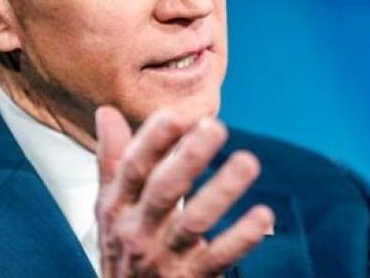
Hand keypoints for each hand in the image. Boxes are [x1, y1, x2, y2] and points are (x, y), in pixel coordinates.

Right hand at [94, 106, 273, 276]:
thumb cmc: (124, 250)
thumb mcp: (111, 207)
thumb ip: (113, 160)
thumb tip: (106, 112)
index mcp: (118, 207)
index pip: (132, 169)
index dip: (151, 141)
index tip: (174, 115)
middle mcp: (137, 231)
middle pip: (162, 190)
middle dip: (188, 159)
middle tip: (215, 128)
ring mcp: (164, 257)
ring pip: (193, 222)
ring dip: (221, 191)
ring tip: (247, 162)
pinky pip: (219, 257)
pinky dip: (241, 237)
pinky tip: (263, 216)